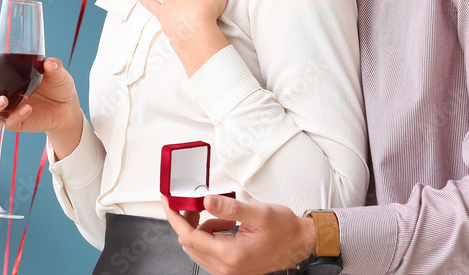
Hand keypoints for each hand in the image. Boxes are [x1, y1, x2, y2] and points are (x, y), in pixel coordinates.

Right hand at [0, 54, 83, 157]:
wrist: (67, 108)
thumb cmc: (56, 85)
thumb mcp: (57, 72)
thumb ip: (54, 66)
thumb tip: (49, 63)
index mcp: (1, 73)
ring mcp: (3, 107)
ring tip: (4, 100)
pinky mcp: (13, 122)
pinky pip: (7, 122)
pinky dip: (15, 115)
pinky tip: (27, 108)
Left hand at [161, 195, 315, 274]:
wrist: (299, 243)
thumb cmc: (284, 230)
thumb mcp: (257, 212)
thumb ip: (229, 207)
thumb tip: (206, 201)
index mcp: (231, 255)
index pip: (190, 237)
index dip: (176, 217)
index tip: (169, 202)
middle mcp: (227, 268)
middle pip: (190, 243)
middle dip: (189, 220)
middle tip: (195, 202)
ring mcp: (228, 271)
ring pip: (198, 247)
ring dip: (202, 228)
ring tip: (223, 216)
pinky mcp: (230, 268)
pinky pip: (208, 252)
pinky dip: (211, 236)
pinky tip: (226, 226)